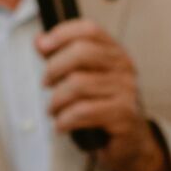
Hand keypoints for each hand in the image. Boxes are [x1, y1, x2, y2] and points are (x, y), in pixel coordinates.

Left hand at [37, 20, 168, 170]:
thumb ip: (61, 58)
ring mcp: (126, 91)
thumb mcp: (84, 77)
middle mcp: (124, 67)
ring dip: (56, 100)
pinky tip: (61, 125)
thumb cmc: (102, 106)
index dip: (62, 33)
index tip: (42, 47)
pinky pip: (83, 112)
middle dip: (54, 68)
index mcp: (115, 52)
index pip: (89, 29)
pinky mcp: (123, 116)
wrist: (131, 141)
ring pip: (78, 84)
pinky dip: (64, 119)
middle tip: (46, 84)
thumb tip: (40, 41)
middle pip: (82, 52)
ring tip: (54, 110)